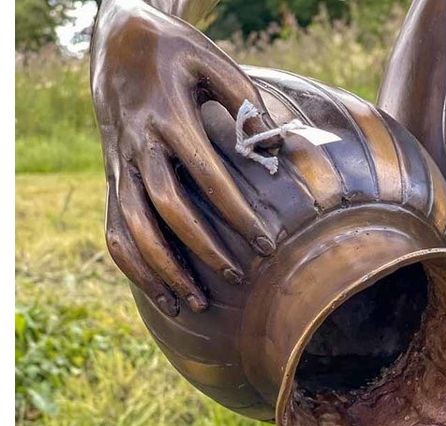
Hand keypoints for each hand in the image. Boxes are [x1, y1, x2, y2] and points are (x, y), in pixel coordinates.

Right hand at [91, 0, 277, 315]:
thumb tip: (278, 147)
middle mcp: (138, 146)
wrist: (115, 45)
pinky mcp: (112, 184)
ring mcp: (119, 169)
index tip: (267, 244)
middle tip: (236, 276)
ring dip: (164, 271)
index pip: (205, 175)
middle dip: (201, 248)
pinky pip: (116, 235)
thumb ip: (246, 101)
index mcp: (167, 116)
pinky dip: (136, 270)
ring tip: (197, 305)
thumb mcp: (211, 61)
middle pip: (165, 208)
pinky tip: (164, 297)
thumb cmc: (175, 55)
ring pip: (134, 229)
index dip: (237, 213)